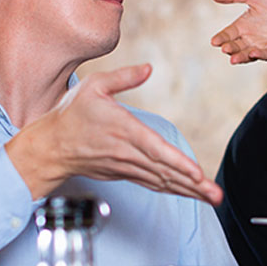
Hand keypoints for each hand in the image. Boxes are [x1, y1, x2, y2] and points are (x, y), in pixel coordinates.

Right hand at [8, 64, 222, 204]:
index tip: (197, 174)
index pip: (155, 150)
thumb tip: (149, 68)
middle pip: (164, 172)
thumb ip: (124, 77)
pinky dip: (172, 189)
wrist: (49, 147)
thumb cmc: (71, 114)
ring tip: (212, 198)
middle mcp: (126, 152)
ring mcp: (125, 166)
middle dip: (193, 185)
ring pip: (161, 182)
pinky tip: (189, 193)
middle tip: (216, 195)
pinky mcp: (123, 173)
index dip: (177, 163)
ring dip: (188, 191)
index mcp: (123, 130)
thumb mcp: (94, 86)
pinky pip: (152, 183)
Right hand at [210, 0, 266, 63]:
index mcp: (243, 26)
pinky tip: (253, 53)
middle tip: (224, 48)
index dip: (221, 38)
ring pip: (249, 54)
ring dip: (241, 57)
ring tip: (233, 58)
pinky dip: (260, 55)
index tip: (214, 41)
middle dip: (230, 49)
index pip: (228, 35)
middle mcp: (251, 38)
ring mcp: (264, 45)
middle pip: (237, 47)